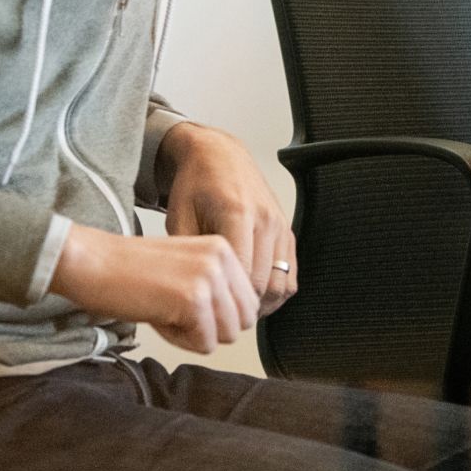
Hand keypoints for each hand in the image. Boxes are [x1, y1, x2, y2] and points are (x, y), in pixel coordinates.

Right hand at [49, 225, 257, 353]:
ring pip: (227, 335)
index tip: (183, 303)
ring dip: (194, 335)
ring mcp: (211, 277)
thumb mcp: (186, 268)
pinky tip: (156, 317)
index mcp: (224, 247)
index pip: (248, 302)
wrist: (91, 262)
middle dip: (211, 328)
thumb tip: (239, 323)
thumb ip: (217, 288)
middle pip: (243, 321)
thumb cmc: (129, 271)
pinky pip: (205, 344)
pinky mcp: (194, 299)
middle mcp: (224, 258)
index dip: (216, 316)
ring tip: (165, 312)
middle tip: (174, 312)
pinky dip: (179, 341)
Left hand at [161, 123, 296, 314]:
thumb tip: (199, 291)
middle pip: (264, 284)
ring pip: (282, 284)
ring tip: (238, 308)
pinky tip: (256, 295)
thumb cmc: (195, 185)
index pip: (242, 274)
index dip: (227, 300)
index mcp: (237, 213)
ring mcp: (280, 224)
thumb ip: (191, 255)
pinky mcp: (287, 229)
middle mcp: (265, 219)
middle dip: (242, 306)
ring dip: (263, 303)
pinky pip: (292, 273)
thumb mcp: (179, 218)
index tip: (210, 310)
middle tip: (221, 315)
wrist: (219, 156)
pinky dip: (277, 290)